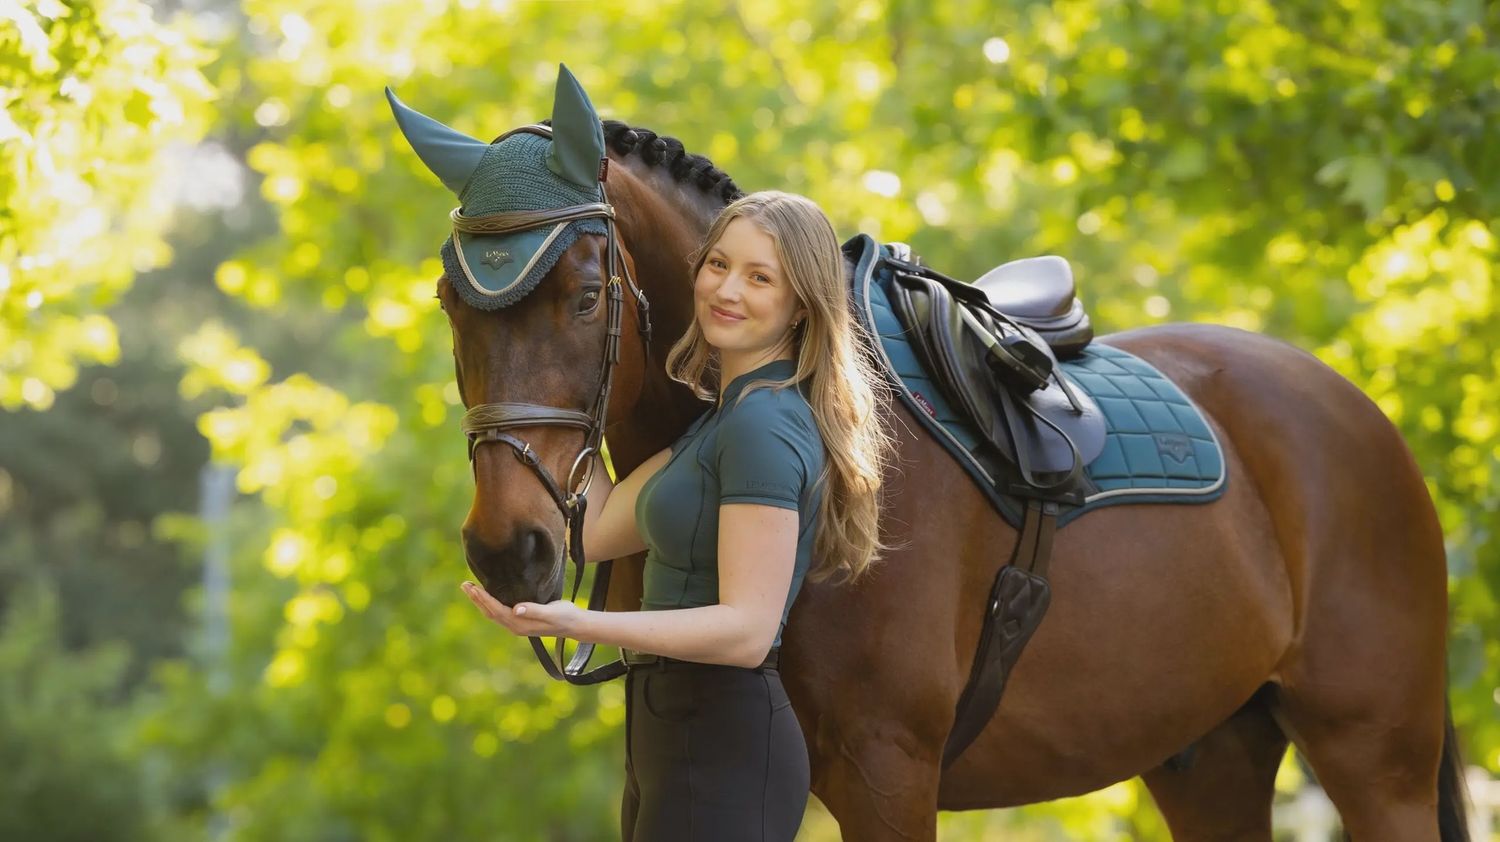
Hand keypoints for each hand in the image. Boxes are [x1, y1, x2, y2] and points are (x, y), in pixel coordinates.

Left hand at [461, 581, 585, 638]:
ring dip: (481, 601)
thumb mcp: (551, 612)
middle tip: (464, 585)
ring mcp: (517, 624)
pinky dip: (490, 602)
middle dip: (477, 599)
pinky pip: (500, 611)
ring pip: (493, 612)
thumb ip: (533, 610)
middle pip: (490, 612)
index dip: (483, 599)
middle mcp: (515, 625)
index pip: (496, 609)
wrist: (575, 625)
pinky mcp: (521, 620)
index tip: (472, 588)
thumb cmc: (564, 616)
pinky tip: (488, 595)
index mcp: (519, 624)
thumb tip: (516, 609)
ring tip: (470, 589)